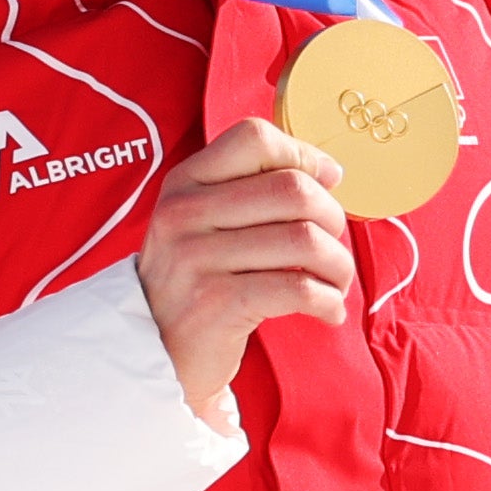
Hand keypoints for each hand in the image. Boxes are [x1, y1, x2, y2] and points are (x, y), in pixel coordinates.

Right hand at [135, 118, 352, 420]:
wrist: (153, 352)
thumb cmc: (196, 281)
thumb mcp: (202, 222)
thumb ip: (251, 190)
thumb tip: (329, 172)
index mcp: (185, 182)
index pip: (253, 138)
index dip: (303, 155)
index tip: (328, 182)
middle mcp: (185, 212)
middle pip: (292, 189)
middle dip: (333, 218)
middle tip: (334, 246)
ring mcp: (197, 258)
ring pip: (303, 240)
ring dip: (338, 265)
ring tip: (336, 282)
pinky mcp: (217, 304)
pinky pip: (299, 289)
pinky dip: (328, 300)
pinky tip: (328, 310)